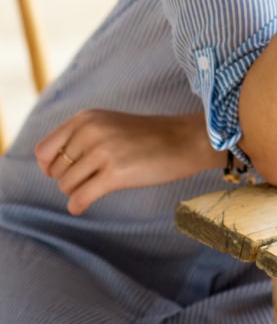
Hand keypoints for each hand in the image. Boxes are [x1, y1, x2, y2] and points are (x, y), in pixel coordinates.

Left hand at [34, 110, 222, 215]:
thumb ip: (79, 136)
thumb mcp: (109, 123)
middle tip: (92, 177)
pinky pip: (79, 199)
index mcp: (87, 118)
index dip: (50, 166)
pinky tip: (84, 205)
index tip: (66, 171)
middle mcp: (91, 131)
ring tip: (99, 184)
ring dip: (78, 191)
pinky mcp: (115, 173)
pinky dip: (78, 206)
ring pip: (66, 186)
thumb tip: (46, 166)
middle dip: (69, 179)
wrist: (185, 140)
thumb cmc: (148, 136)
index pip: (44, 150)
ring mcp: (103, 151)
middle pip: (55, 171)